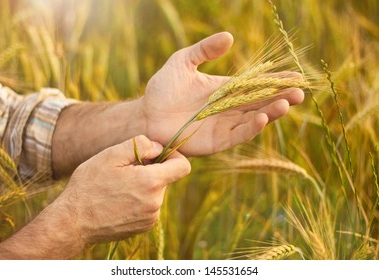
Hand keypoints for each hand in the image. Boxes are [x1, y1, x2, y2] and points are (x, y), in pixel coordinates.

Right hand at [55, 135, 190, 243]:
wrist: (72, 222)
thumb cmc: (89, 185)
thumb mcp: (110, 155)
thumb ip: (140, 145)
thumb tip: (159, 147)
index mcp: (151, 182)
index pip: (183, 167)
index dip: (174, 156)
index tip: (158, 154)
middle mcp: (155, 203)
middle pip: (166, 178)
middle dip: (151, 170)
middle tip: (126, 171)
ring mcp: (151, 218)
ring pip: (156, 192)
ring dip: (144, 186)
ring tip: (118, 187)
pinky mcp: (144, 227)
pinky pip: (150, 206)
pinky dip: (140, 200)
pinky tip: (119, 200)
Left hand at [141, 32, 303, 155]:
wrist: (146, 115)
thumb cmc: (162, 88)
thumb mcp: (182, 62)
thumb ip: (204, 50)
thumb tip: (229, 37)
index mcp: (225, 89)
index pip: (255, 84)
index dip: (275, 81)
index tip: (296, 76)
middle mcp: (228, 108)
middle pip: (260, 102)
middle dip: (280, 98)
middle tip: (299, 92)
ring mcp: (223, 125)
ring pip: (253, 120)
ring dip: (270, 113)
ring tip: (286, 104)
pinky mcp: (216, 142)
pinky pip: (237, 135)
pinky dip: (250, 128)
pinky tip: (262, 118)